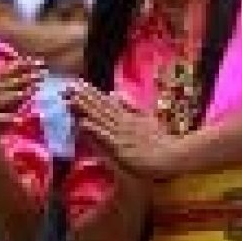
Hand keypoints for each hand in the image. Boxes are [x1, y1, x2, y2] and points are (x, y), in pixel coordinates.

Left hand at [66, 81, 184, 179]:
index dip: (92, 93)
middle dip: (84, 97)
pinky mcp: (122, 148)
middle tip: (68, 86)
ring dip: (86, 109)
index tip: (78, 84)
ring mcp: (122, 134)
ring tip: (71, 99)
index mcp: (128, 116)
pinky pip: (106, 137)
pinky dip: (94, 130)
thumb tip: (117, 95)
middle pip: (101, 107)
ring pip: (101, 119)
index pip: (107, 102)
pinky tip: (82, 123)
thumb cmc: (162, 141)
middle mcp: (124, 122)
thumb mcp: (147, 118)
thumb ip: (132, 107)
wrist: (173, 156)